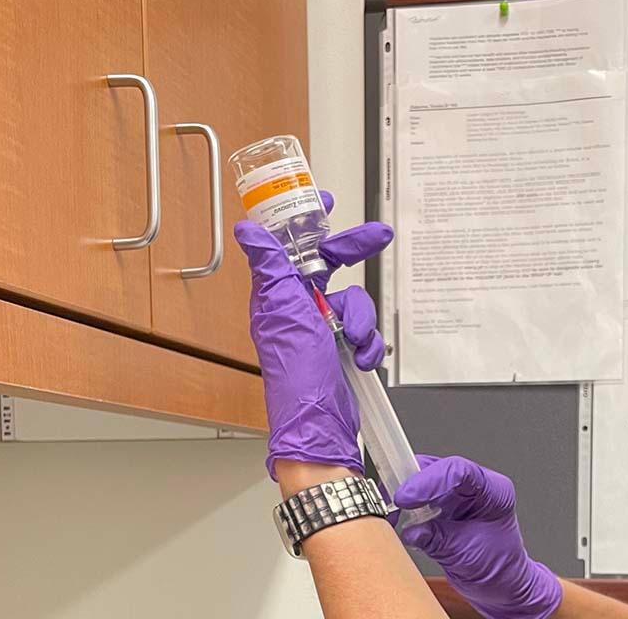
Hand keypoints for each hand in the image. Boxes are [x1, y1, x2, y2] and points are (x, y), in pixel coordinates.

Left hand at [234, 190, 391, 478]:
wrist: (321, 428)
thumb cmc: (296, 377)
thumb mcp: (283, 312)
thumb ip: (270, 268)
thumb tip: (248, 230)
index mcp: (277, 295)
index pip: (291, 246)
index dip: (307, 221)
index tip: (323, 200)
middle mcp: (298, 308)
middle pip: (331, 264)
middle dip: (355, 253)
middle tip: (379, 236)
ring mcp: (321, 329)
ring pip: (354, 300)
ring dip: (361, 320)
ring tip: (353, 340)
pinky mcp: (342, 349)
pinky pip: (365, 330)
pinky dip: (368, 345)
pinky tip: (360, 359)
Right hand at [395, 455, 561, 618]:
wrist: (500, 584)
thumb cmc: (498, 568)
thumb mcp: (467, 557)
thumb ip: (438, 541)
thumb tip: (411, 531)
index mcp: (493, 492)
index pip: (459, 471)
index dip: (430, 481)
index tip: (406, 498)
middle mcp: (476, 487)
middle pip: (439, 469)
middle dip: (412, 484)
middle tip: (391, 502)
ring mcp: (459, 493)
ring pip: (426, 477)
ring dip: (406, 492)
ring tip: (390, 512)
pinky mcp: (443, 502)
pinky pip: (420, 493)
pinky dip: (405, 504)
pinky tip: (396, 517)